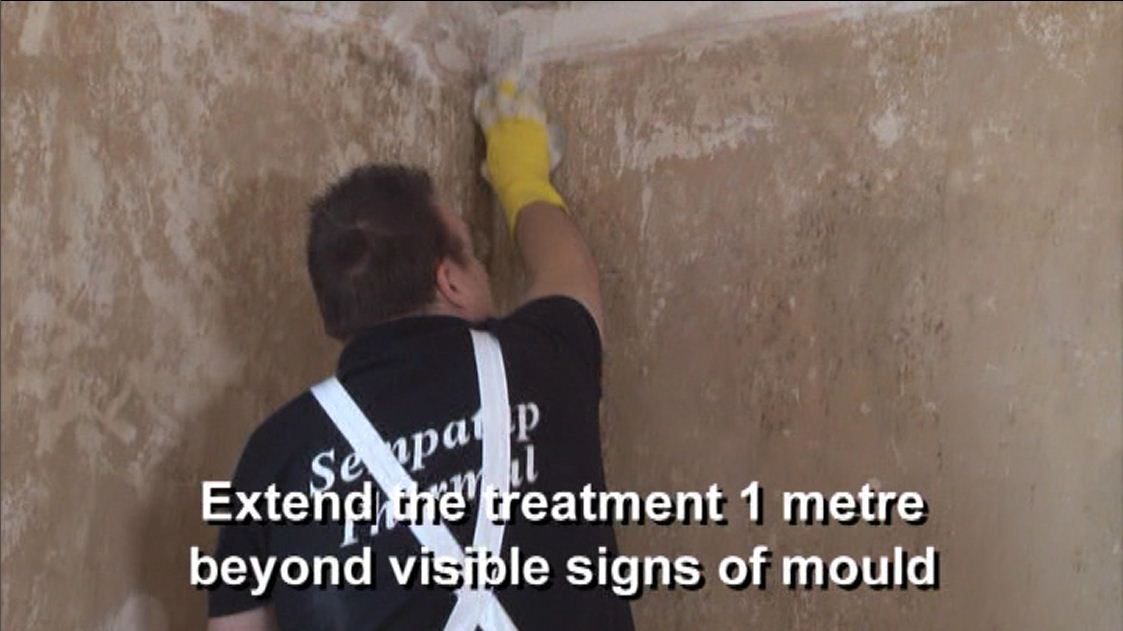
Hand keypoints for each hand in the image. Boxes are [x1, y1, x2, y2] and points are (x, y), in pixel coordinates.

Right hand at [474, 74, 565, 233]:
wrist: (525, 184)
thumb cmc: (504, 181)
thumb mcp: (490, 171)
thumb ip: (488, 163)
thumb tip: (486, 164)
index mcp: (493, 134)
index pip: (486, 111)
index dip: (484, 101)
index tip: (484, 92)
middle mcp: (508, 125)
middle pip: (504, 99)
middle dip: (503, 85)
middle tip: (504, 74)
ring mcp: (525, 126)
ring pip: (524, 102)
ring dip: (523, 91)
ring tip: (524, 81)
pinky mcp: (541, 130)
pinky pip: (539, 113)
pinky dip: (537, 106)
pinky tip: (538, 101)